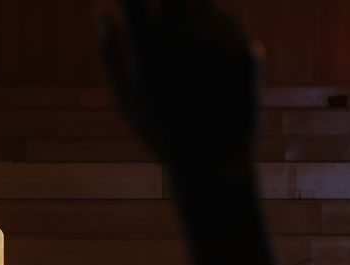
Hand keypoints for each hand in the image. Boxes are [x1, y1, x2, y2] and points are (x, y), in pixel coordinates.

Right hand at [96, 0, 259, 168]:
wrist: (213, 163)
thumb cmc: (159, 131)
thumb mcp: (125, 95)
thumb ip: (110, 49)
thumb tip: (102, 8)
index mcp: (149, 49)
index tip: (130, 3)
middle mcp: (186, 38)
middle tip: (163, 18)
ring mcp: (220, 41)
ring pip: (203, 2)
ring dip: (189, 13)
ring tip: (188, 60)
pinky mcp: (246, 48)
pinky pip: (226, 23)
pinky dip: (214, 33)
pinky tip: (209, 70)